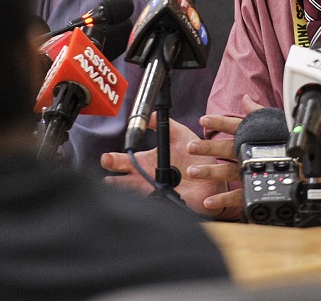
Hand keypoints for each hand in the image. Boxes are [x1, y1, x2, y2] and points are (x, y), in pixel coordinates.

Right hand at [100, 95, 264, 218]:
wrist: (214, 175)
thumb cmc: (195, 155)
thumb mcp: (181, 135)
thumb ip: (166, 125)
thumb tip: (150, 115)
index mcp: (148, 162)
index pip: (127, 162)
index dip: (115, 161)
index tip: (107, 158)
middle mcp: (148, 178)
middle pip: (126, 181)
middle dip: (115, 180)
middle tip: (106, 178)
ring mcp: (157, 191)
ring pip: (137, 196)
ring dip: (128, 194)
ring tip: (117, 192)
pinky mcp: (169, 203)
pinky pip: (156, 205)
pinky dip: (149, 204)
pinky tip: (142, 203)